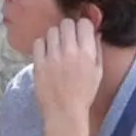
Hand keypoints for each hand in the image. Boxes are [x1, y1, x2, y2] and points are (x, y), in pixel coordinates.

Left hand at [30, 16, 102, 130]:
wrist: (65, 112)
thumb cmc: (83, 94)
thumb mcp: (97, 72)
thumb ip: (97, 50)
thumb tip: (95, 32)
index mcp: (87, 53)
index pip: (84, 23)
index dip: (82, 26)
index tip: (80, 33)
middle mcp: (70, 52)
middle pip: (66, 23)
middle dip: (68, 29)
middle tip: (67, 40)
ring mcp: (53, 58)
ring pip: (52, 31)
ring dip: (55, 37)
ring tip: (56, 48)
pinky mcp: (39, 64)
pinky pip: (38, 42)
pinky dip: (42, 45)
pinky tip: (46, 54)